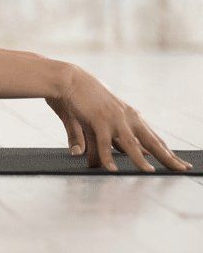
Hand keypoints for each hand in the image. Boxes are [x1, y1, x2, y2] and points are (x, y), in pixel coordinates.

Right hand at [44, 65, 192, 172]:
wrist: (69, 80)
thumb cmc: (81, 100)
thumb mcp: (93, 123)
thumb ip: (97, 142)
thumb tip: (97, 158)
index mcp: (130, 117)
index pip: (154, 138)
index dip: (167, 151)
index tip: (180, 162)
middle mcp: (128, 118)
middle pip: (152, 141)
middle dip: (168, 157)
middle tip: (183, 169)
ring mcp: (114, 118)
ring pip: (131, 143)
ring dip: (140, 159)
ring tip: (149, 172)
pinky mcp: (99, 119)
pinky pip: (105, 142)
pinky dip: (107, 157)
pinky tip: (112, 169)